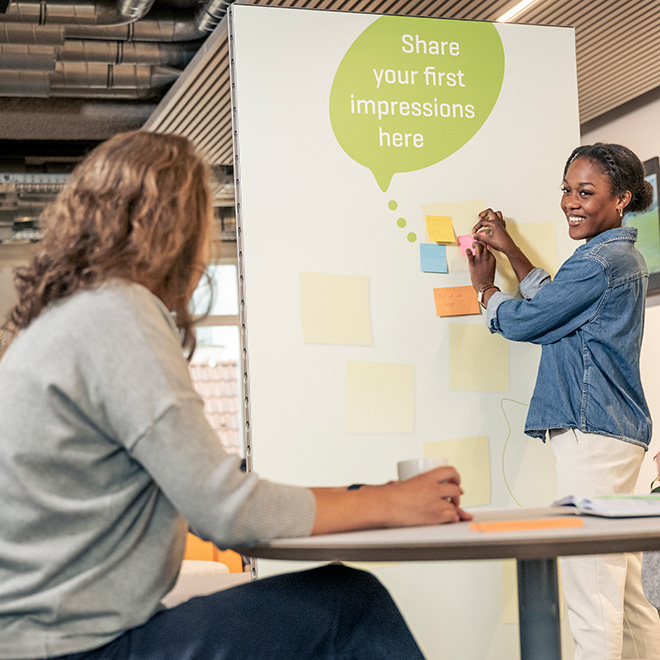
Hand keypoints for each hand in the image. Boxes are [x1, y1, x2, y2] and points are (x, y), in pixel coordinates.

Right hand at [310, 466, 471, 534]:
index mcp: (427, 477)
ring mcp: (436, 503)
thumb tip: (403, 485)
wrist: (386, 507)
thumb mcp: (405, 482)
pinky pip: (452, 517)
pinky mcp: (436, 517)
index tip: (456, 480)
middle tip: (456, 497)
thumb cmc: (391, 496)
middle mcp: (434, 489)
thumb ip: (411, 485)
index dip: (456, 476)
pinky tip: (450, 518)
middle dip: (458, 494)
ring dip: (456, 507)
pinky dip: (453, 518)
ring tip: (452, 509)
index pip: (450, 471)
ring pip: (456, 505)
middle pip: (456, 489)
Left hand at [466, 238, 496, 292]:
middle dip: (480, 242)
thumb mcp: (491, 267)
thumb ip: (489, 261)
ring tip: (472, 246)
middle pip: (484, 244)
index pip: (488, 248)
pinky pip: (469, 252)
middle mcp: (486, 257)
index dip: (484, 246)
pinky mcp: (472, 262)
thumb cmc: (487, 279)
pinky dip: (467, 250)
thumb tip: (485, 257)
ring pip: (477, 245)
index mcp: (492, 258)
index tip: (481, 247)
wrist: (484, 285)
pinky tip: (468, 252)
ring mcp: (479, 259)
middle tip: (476, 244)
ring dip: (474, 244)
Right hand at [471, 209, 516, 253]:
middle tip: (479, 220)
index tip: (474, 232)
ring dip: (490, 215)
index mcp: (494, 223)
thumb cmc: (501, 244)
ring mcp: (501, 223)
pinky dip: (495, 219)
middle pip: (489, 211)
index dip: (476, 227)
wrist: (508, 247)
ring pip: (496, 213)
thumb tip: (473, 235)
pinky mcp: (503, 226)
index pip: (482, 222)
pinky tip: (492, 224)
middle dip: (482, 214)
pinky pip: (500, 219)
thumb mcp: (487, 240)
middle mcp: (498, 221)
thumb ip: (479, 237)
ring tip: (485, 219)